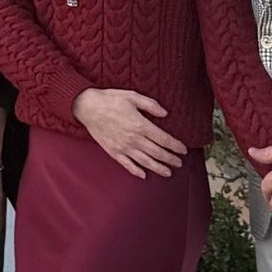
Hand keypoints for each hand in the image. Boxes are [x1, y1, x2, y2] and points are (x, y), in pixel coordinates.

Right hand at [73, 88, 187, 177]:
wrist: (87, 107)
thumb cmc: (110, 99)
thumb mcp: (133, 96)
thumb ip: (151, 105)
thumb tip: (165, 113)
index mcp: (140, 125)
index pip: (163, 139)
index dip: (175, 146)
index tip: (184, 150)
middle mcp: (133, 139)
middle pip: (157, 152)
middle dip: (170, 159)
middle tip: (180, 163)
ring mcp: (123, 147)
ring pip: (145, 161)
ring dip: (158, 168)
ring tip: (168, 172)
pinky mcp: (113, 151)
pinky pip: (127, 164)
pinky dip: (136, 171)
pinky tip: (144, 175)